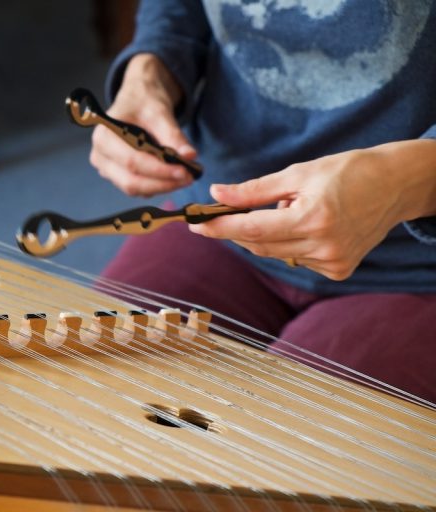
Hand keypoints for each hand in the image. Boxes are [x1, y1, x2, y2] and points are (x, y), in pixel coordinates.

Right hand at [90, 54, 196, 196]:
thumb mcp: (159, 112)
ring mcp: (106, 168)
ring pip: (134, 189)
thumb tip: (190, 156)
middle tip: (188, 178)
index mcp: (104, 137)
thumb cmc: (142, 101)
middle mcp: (99, 156)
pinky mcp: (116, 175)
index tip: (185, 171)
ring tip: (186, 177)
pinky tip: (173, 176)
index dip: (159, 170)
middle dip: (161, 183)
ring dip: (161, 186)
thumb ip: (172, 135)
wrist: (136, 98)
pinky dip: (156, 185)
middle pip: (130, 181)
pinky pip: (137, 188)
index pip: (132, 161)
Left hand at [188, 140, 435, 280]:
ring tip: (291, 209)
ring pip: (276, 253)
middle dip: (237, 229)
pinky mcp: (339, 271)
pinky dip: (290, 243)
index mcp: (313, 219)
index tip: (194, 224)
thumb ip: (253, 190)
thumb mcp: (298, 173)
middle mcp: (323, 247)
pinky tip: (309, 225)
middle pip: (259, 244)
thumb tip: (216, 195)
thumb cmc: (347, 171)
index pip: (251, 230)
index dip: (218, 227)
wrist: (396, 185)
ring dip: (268, 234)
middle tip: (222, 212)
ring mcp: (333, 263)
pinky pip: (296, 259)